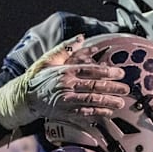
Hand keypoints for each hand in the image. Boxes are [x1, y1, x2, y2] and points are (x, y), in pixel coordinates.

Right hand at [0, 35, 129, 129]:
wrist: (26, 96)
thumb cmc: (41, 76)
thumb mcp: (52, 58)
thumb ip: (68, 48)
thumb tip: (82, 37)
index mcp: (66, 71)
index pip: (90, 70)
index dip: (107, 72)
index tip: (120, 73)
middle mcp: (66, 85)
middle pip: (94, 86)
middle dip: (112, 88)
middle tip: (125, 89)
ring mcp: (66, 100)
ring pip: (91, 101)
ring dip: (108, 102)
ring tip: (120, 103)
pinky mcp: (65, 112)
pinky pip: (84, 113)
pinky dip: (97, 113)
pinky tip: (107, 113)